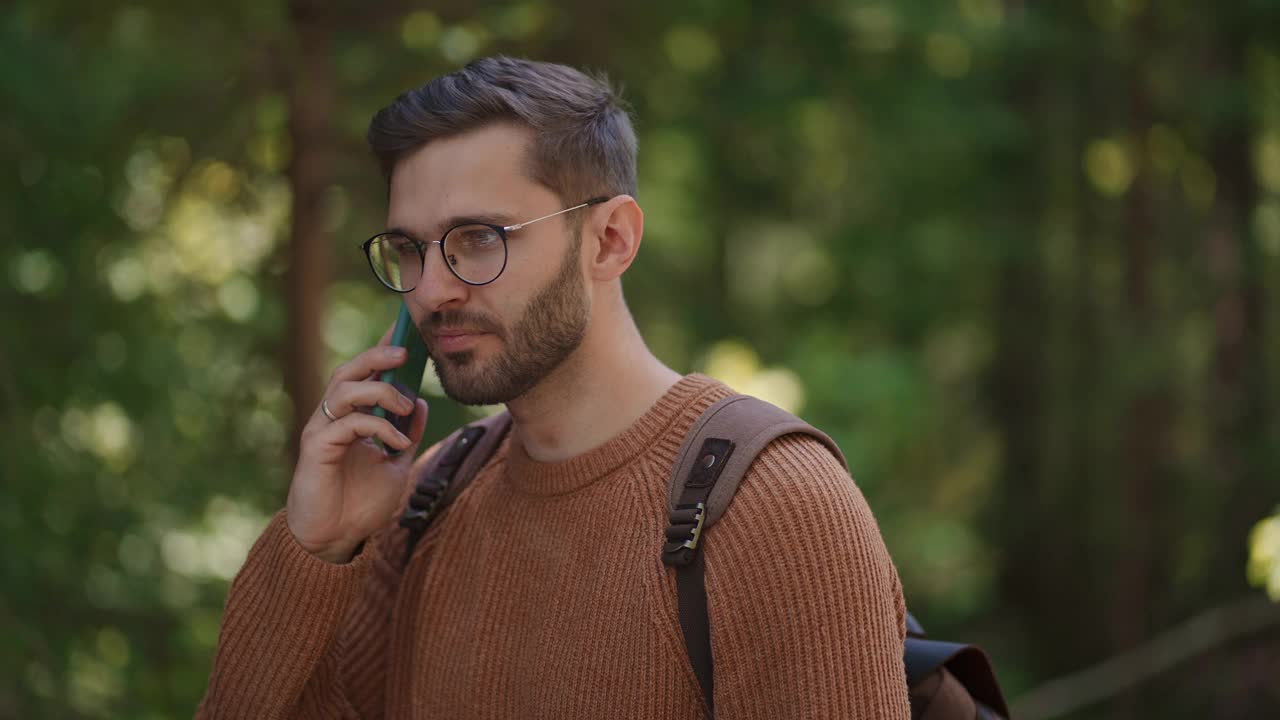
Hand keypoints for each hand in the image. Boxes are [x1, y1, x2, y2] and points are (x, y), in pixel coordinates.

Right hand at [286, 323, 428, 562]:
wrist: (335, 540)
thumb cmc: (359, 504)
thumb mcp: (395, 464)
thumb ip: (405, 434)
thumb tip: (418, 402)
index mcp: (351, 417)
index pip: (365, 375)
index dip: (381, 351)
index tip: (404, 331)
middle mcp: (333, 418)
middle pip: (349, 371)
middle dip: (376, 356)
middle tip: (404, 352)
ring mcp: (322, 430)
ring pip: (344, 389)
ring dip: (380, 391)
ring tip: (405, 405)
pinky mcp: (316, 448)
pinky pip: (347, 423)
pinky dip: (378, 426)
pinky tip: (397, 442)